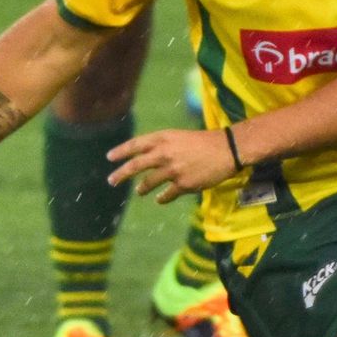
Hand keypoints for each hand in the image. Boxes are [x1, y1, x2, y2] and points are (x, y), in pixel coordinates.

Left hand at [107, 128, 237, 203]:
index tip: (109, 157)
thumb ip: (161, 146)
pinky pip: (166, 195)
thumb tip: (144, 156)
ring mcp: (173, 170)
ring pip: (148, 182)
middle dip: (120, 174)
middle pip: (135, 165)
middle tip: (111, 181)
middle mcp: (164, 153)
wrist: (227, 150)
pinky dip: (162, 198)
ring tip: (139, 191)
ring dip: (142, 188)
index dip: (121, 151)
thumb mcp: (178, 137)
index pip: (135, 145)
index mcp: (163, 138)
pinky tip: (160, 199)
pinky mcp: (183, 184)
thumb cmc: (203, 142)